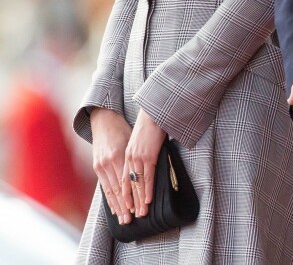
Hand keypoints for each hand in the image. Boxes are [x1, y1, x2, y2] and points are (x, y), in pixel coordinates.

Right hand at [90, 108, 132, 223]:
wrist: (104, 119)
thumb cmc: (122, 128)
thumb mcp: (131, 140)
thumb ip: (136, 157)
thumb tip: (149, 170)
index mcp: (120, 155)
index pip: (128, 180)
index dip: (134, 195)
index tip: (140, 206)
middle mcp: (109, 162)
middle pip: (119, 189)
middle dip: (126, 206)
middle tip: (132, 220)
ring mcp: (101, 165)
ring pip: (111, 190)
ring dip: (117, 206)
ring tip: (123, 219)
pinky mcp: (97, 167)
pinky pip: (104, 186)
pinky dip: (109, 199)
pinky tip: (114, 208)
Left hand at [122, 109, 165, 217]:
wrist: (152, 112)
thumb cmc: (146, 125)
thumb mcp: (136, 142)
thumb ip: (135, 154)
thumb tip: (138, 166)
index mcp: (123, 155)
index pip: (120, 180)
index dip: (121, 196)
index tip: (123, 209)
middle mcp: (127, 158)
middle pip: (127, 185)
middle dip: (129, 203)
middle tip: (130, 218)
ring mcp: (137, 157)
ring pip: (136, 184)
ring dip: (139, 200)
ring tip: (141, 213)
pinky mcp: (148, 155)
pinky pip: (147, 176)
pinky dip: (148, 189)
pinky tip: (148, 199)